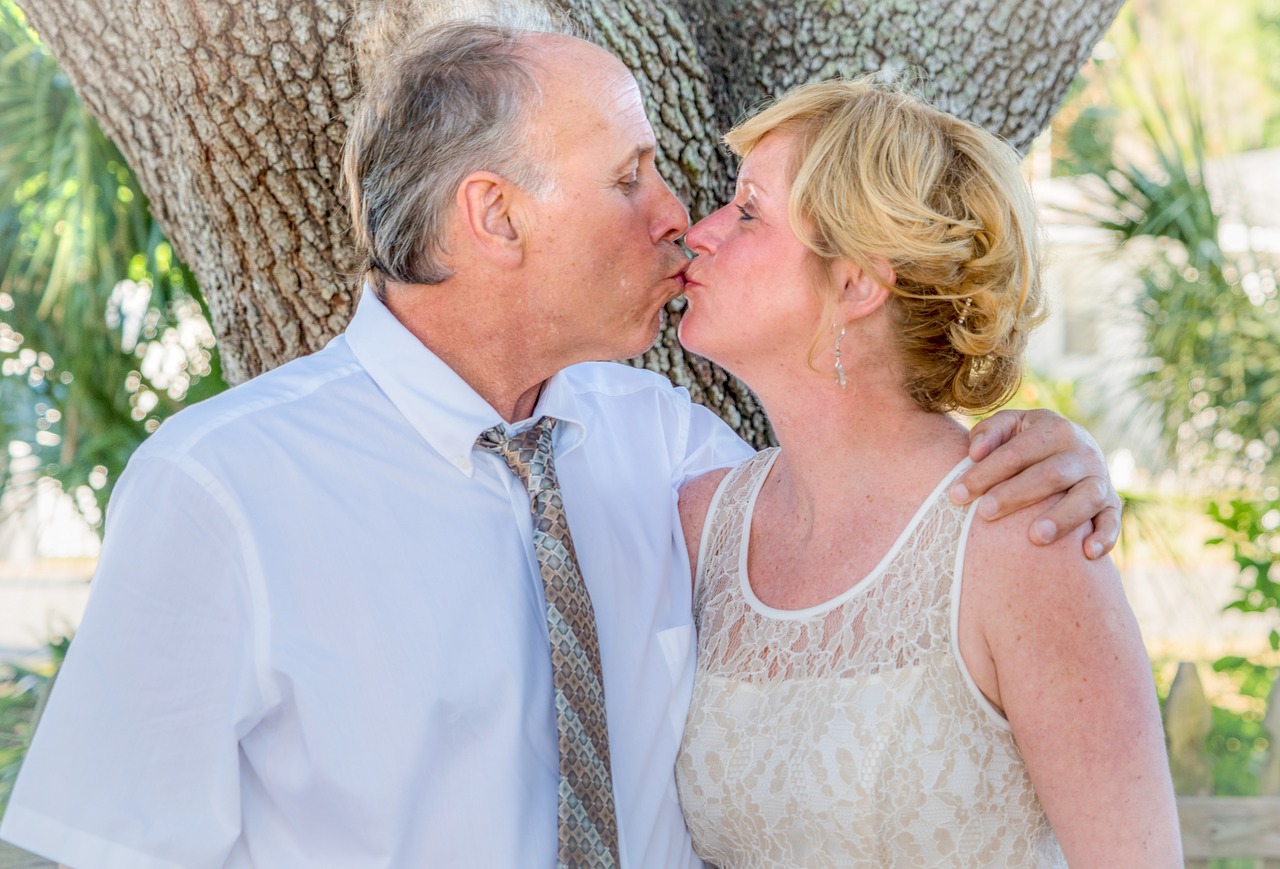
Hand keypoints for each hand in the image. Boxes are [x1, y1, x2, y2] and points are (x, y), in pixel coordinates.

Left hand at [948, 408, 1118, 558]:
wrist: (1071, 449)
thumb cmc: (1027, 442)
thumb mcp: (1010, 427)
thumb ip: (989, 432)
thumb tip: (974, 452)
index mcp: (1055, 429)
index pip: (1016, 453)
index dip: (985, 473)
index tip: (956, 494)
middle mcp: (1083, 452)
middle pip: (1049, 475)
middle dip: (1015, 495)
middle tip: (984, 513)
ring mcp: (1100, 478)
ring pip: (1086, 498)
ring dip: (1062, 518)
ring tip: (1034, 537)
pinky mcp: (1112, 504)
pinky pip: (1114, 521)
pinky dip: (1105, 537)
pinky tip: (1086, 553)